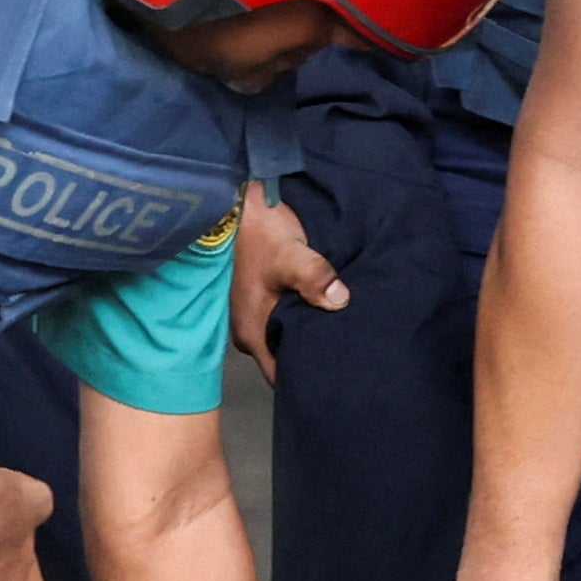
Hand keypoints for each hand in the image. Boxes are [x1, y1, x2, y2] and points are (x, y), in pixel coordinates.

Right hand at [229, 181, 343, 380]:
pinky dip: (300, 315)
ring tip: (340, 332)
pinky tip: (322, 309)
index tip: (335, 379)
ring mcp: (251, 313)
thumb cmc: (255, 231)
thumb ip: (314, 277)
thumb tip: (340, 300)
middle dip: (311, 355)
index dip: (305, 379)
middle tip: (348, 355)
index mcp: (251, 331)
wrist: (232, 201)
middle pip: (283, 356)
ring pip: (283, 335)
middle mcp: (248, 329)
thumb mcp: (289, 254)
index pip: (280, 375)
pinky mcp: (257, 297)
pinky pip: (281, 317)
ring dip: (305, 332)